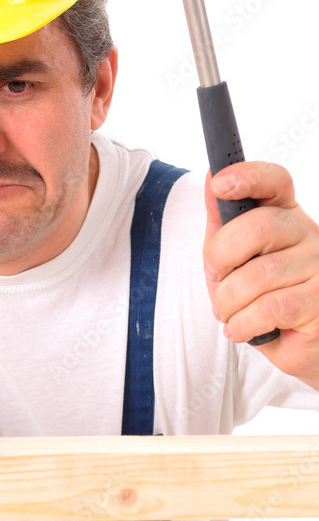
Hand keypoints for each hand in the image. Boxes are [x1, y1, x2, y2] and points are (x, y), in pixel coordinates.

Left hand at [203, 161, 318, 388]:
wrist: (293, 343)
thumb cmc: (260, 296)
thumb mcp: (231, 258)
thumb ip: (221, 222)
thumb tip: (212, 180)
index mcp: (284, 214)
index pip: (275, 181)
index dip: (248, 177)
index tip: (220, 183)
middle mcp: (307, 233)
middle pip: (258, 227)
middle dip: (220, 257)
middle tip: (217, 276)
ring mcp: (318, 265)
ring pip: (257, 276)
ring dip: (229, 302)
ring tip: (231, 313)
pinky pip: (269, 308)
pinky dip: (243, 324)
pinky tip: (242, 328)